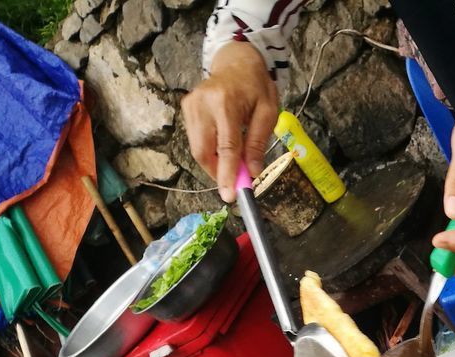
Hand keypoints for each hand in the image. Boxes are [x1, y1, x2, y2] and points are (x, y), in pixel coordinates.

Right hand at [181, 43, 278, 202]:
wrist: (236, 62)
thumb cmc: (256, 87)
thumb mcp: (268, 112)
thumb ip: (258, 142)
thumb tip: (254, 172)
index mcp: (225, 103)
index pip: (225, 147)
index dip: (227, 174)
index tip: (230, 196)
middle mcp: (202, 104)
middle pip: (203, 152)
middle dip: (218, 172)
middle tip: (235, 183)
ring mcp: (190, 105)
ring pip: (197, 149)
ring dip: (214, 163)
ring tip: (232, 162)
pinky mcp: (186, 108)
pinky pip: (195, 140)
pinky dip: (209, 151)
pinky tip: (222, 147)